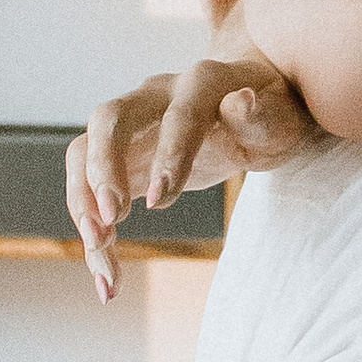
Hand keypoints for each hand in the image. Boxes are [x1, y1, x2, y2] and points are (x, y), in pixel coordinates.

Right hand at [68, 61, 319, 299]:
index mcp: (199, 86)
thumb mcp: (278, 119)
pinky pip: (92, 190)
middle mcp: (154, 98)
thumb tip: (242, 100)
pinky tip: (106, 275)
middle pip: (108, 121)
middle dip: (102, 171)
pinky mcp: (121, 160)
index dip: (168, 156)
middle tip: (109, 221)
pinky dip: (92, 231)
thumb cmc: (269, 114)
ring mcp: (131, 127)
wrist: (251, 102)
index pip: (179, 116)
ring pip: (85, 154)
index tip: (159, 203)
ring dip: (83, 205)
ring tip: (100, 256)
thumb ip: (260, 116)